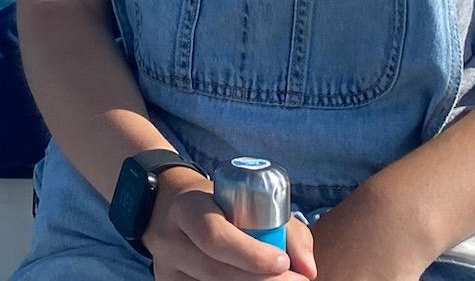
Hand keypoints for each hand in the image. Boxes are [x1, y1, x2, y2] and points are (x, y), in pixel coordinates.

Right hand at [142, 171, 316, 280]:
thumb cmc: (223, 206)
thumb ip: (286, 230)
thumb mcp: (249, 203)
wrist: (171, 209)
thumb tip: (308, 269)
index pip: (214, 235)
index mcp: (187, 208)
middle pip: (214, 271)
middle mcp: (170, 239)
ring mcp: (166, 268)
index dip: (250, 254)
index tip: (284, 262)